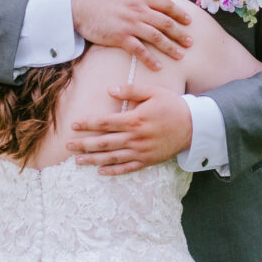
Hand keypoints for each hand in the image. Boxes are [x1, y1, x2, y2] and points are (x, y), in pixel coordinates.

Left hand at [66, 84, 192, 175]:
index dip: (87, 124)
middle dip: (84, 144)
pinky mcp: (147, 160)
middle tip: (68, 146)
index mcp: (134, 119)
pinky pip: (127, 167)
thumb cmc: (172, 105)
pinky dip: (113, 170)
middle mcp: (135, 137)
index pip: (104, 123)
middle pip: (103, 142)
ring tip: (78, 161)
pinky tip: (100, 171)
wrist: (193, 126)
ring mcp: (141, 151)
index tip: (74, 125)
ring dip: (93, 159)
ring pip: (112, 157)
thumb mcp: (153, 92)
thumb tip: (109, 90)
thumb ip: (131, 90)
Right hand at [70, 0, 191, 70]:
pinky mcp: (119, 37)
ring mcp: (130, 24)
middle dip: (180, 33)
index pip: (166, 5)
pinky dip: (150, 59)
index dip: (180, 13)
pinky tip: (158, 66)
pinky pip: (139, 50)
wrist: (76, 3)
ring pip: (156, 37)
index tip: (189, 21)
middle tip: (191, 42)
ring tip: (181, 55)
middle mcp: (138, 10)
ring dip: (170, 47)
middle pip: (166, 23)